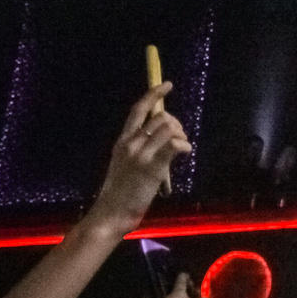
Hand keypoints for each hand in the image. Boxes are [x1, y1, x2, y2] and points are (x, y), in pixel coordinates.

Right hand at [87, 84, 192, 232]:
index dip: (154, 94)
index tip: (167, 85)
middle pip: (161, 117)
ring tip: (181, 149)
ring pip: (170, 128)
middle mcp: (131, 143)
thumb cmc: (121, 192)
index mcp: (122, 141)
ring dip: (182, 135)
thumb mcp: (125, 163)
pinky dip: (185, 146)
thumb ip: (140, 149)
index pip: (138, 109)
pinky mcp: (153, 167)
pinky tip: (184, 153)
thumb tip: (163, 139)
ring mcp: (141, 154)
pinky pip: (175, 145)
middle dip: (176, 123)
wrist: (111, 212)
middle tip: (179, 138)